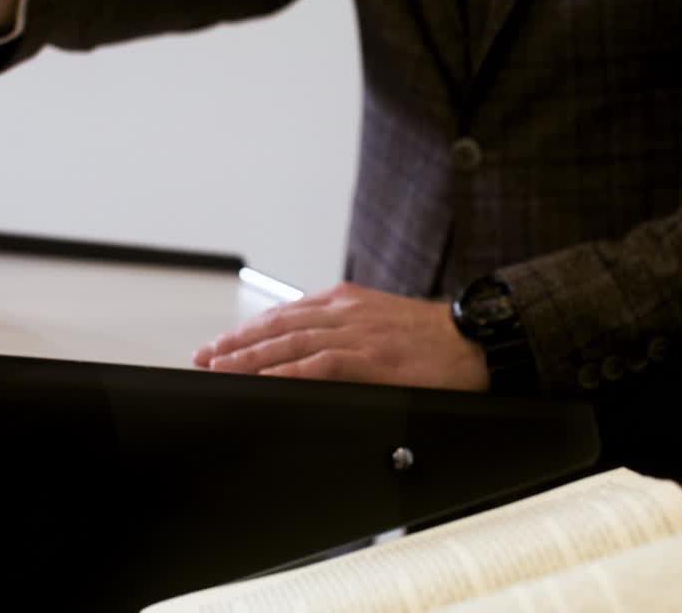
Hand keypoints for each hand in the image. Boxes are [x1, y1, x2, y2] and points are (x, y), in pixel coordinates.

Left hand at [195, 283, 489, 391]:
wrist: (476, 341)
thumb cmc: (435, 339)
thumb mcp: (383, 321)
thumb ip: (349, 330)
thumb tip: (313, 353)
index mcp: (348, 300)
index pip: (286, 313)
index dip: (249, 330)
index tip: (223, 343)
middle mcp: (346, 311)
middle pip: (278, 325)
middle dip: (237, 343)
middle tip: (205, 357)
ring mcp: (357, 333)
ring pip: (289, 343)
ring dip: (249, 358)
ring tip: (220, 369)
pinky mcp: (370, 357)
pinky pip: (317, 364)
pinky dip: (284, 372)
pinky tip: (263, 381)